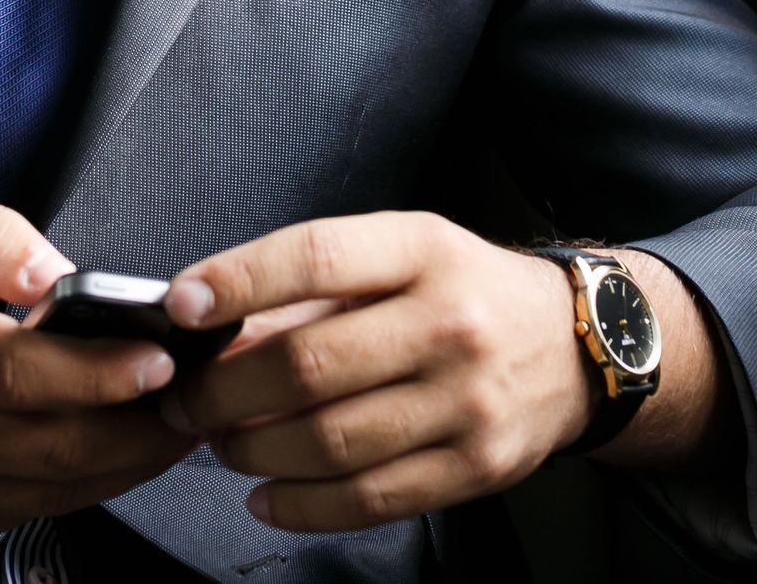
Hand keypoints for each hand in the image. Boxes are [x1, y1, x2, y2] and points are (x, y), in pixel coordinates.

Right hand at [0, 194, 196, 545]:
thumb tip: (59, 274)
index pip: (14, 374)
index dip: (96, 373)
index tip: (161, 359)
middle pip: (44, 445)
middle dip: (135, 426)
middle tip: (196, 396)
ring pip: (46, 488)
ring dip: (125, 460)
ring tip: (176, 420)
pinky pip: (26, 509)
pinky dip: (85, 482)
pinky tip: (120, 447)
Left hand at [156, 212, 593, 532]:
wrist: (575, 347)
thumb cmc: (461, 289)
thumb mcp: (399, 254)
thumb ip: (311, 289)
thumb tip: (214, 328)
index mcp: (421, 251)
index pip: (316, 257)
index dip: (239, 280)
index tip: (181, 305)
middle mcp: (449, 323)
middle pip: (309, 365)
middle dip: (224, 390)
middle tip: (184, 399)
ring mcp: (467, 402)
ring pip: (329, 442)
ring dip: (251, 450)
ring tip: (217, 442)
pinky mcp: (475, 468)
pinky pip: (368, 499)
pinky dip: (299, 506)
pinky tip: (262, 494)